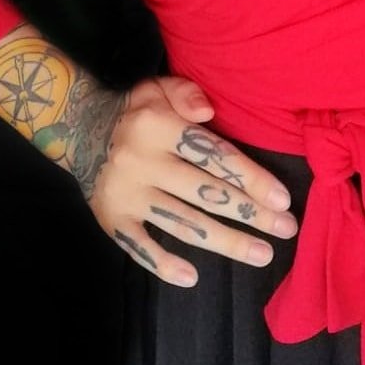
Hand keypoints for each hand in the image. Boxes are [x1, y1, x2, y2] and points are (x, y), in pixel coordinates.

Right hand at [75, 73, 298, 286]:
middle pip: (205, 193)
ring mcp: (127, 195)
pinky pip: (140, 247)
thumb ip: (186, 93)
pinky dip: (163, 264)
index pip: (212, 155)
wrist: (78, 130)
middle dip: (250, 213)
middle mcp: (143, 163)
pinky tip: (192, 277)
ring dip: (225, 242)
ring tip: (261, 254)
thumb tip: (208, 113)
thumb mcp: (157, 87)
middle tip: (286, 230)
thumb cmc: (135, 111)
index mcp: (158, 127)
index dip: (250, 177)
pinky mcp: (111, 220)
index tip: (282, 199)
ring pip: (182, 223)